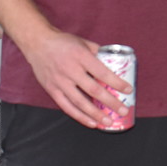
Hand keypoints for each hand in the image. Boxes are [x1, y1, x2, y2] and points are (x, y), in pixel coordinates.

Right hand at [19, 30, 133, 128]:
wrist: (37, 43)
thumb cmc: (63, 42)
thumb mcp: (83, 42)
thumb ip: (98, 53)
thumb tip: (114, 63)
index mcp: (81, 56)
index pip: (102, 73)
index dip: (117, 83)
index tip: (129, 90)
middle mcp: (70, 70)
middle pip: (94, 90)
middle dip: (110, 102)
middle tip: (123, 110)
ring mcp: (60, 81)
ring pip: (80, 102)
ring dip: (96, 114)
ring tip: (109, 121)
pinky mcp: (51, 89)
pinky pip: (66, 107)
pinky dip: (79, 116)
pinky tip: (91, 123)